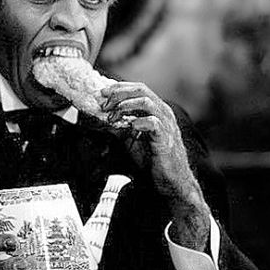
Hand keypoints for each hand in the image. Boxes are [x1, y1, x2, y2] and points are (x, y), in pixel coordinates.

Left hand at [99, 81, 211, 247]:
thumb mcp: (130, 139)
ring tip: (112, 115)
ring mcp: (166, 125)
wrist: (170, 181)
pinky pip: (153, 123)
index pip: (138, 89)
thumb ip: (118, 126)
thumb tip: (99, 117)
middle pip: (142, 90)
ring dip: (125, 105)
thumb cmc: (153, 160)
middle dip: (120, 92)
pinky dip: (138, 122)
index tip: (102, 93)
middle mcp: (163, 113)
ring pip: (147, 102)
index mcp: (156, 110)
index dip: (119, 88)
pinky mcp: (166, 139)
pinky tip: (129, 128)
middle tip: (104, 100)